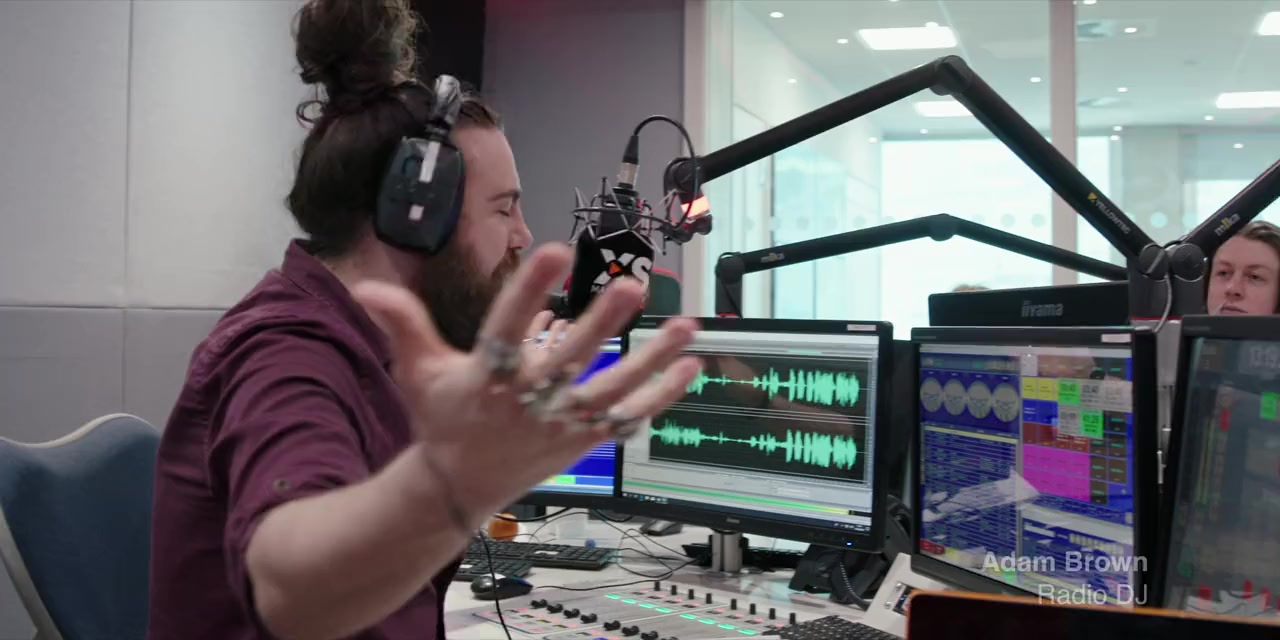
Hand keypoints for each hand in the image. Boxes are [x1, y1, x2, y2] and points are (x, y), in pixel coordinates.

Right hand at [352, 244, 700, 526]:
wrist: (458, 487)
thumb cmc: (442, 420)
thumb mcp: (417, 371)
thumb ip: (402, 324)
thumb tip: (367, 288)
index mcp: (487, 376)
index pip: (508, 325)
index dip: (530, 289)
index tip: (554, 250)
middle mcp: (527, 400)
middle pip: (569, 359)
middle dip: (601, 324)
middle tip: (631, 286)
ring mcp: (560, 424)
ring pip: (613, 390)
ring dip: (652, 359)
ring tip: (686, 326)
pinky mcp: (583, 441)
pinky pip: (628, 419)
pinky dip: (661, 396)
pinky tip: (689, 366)